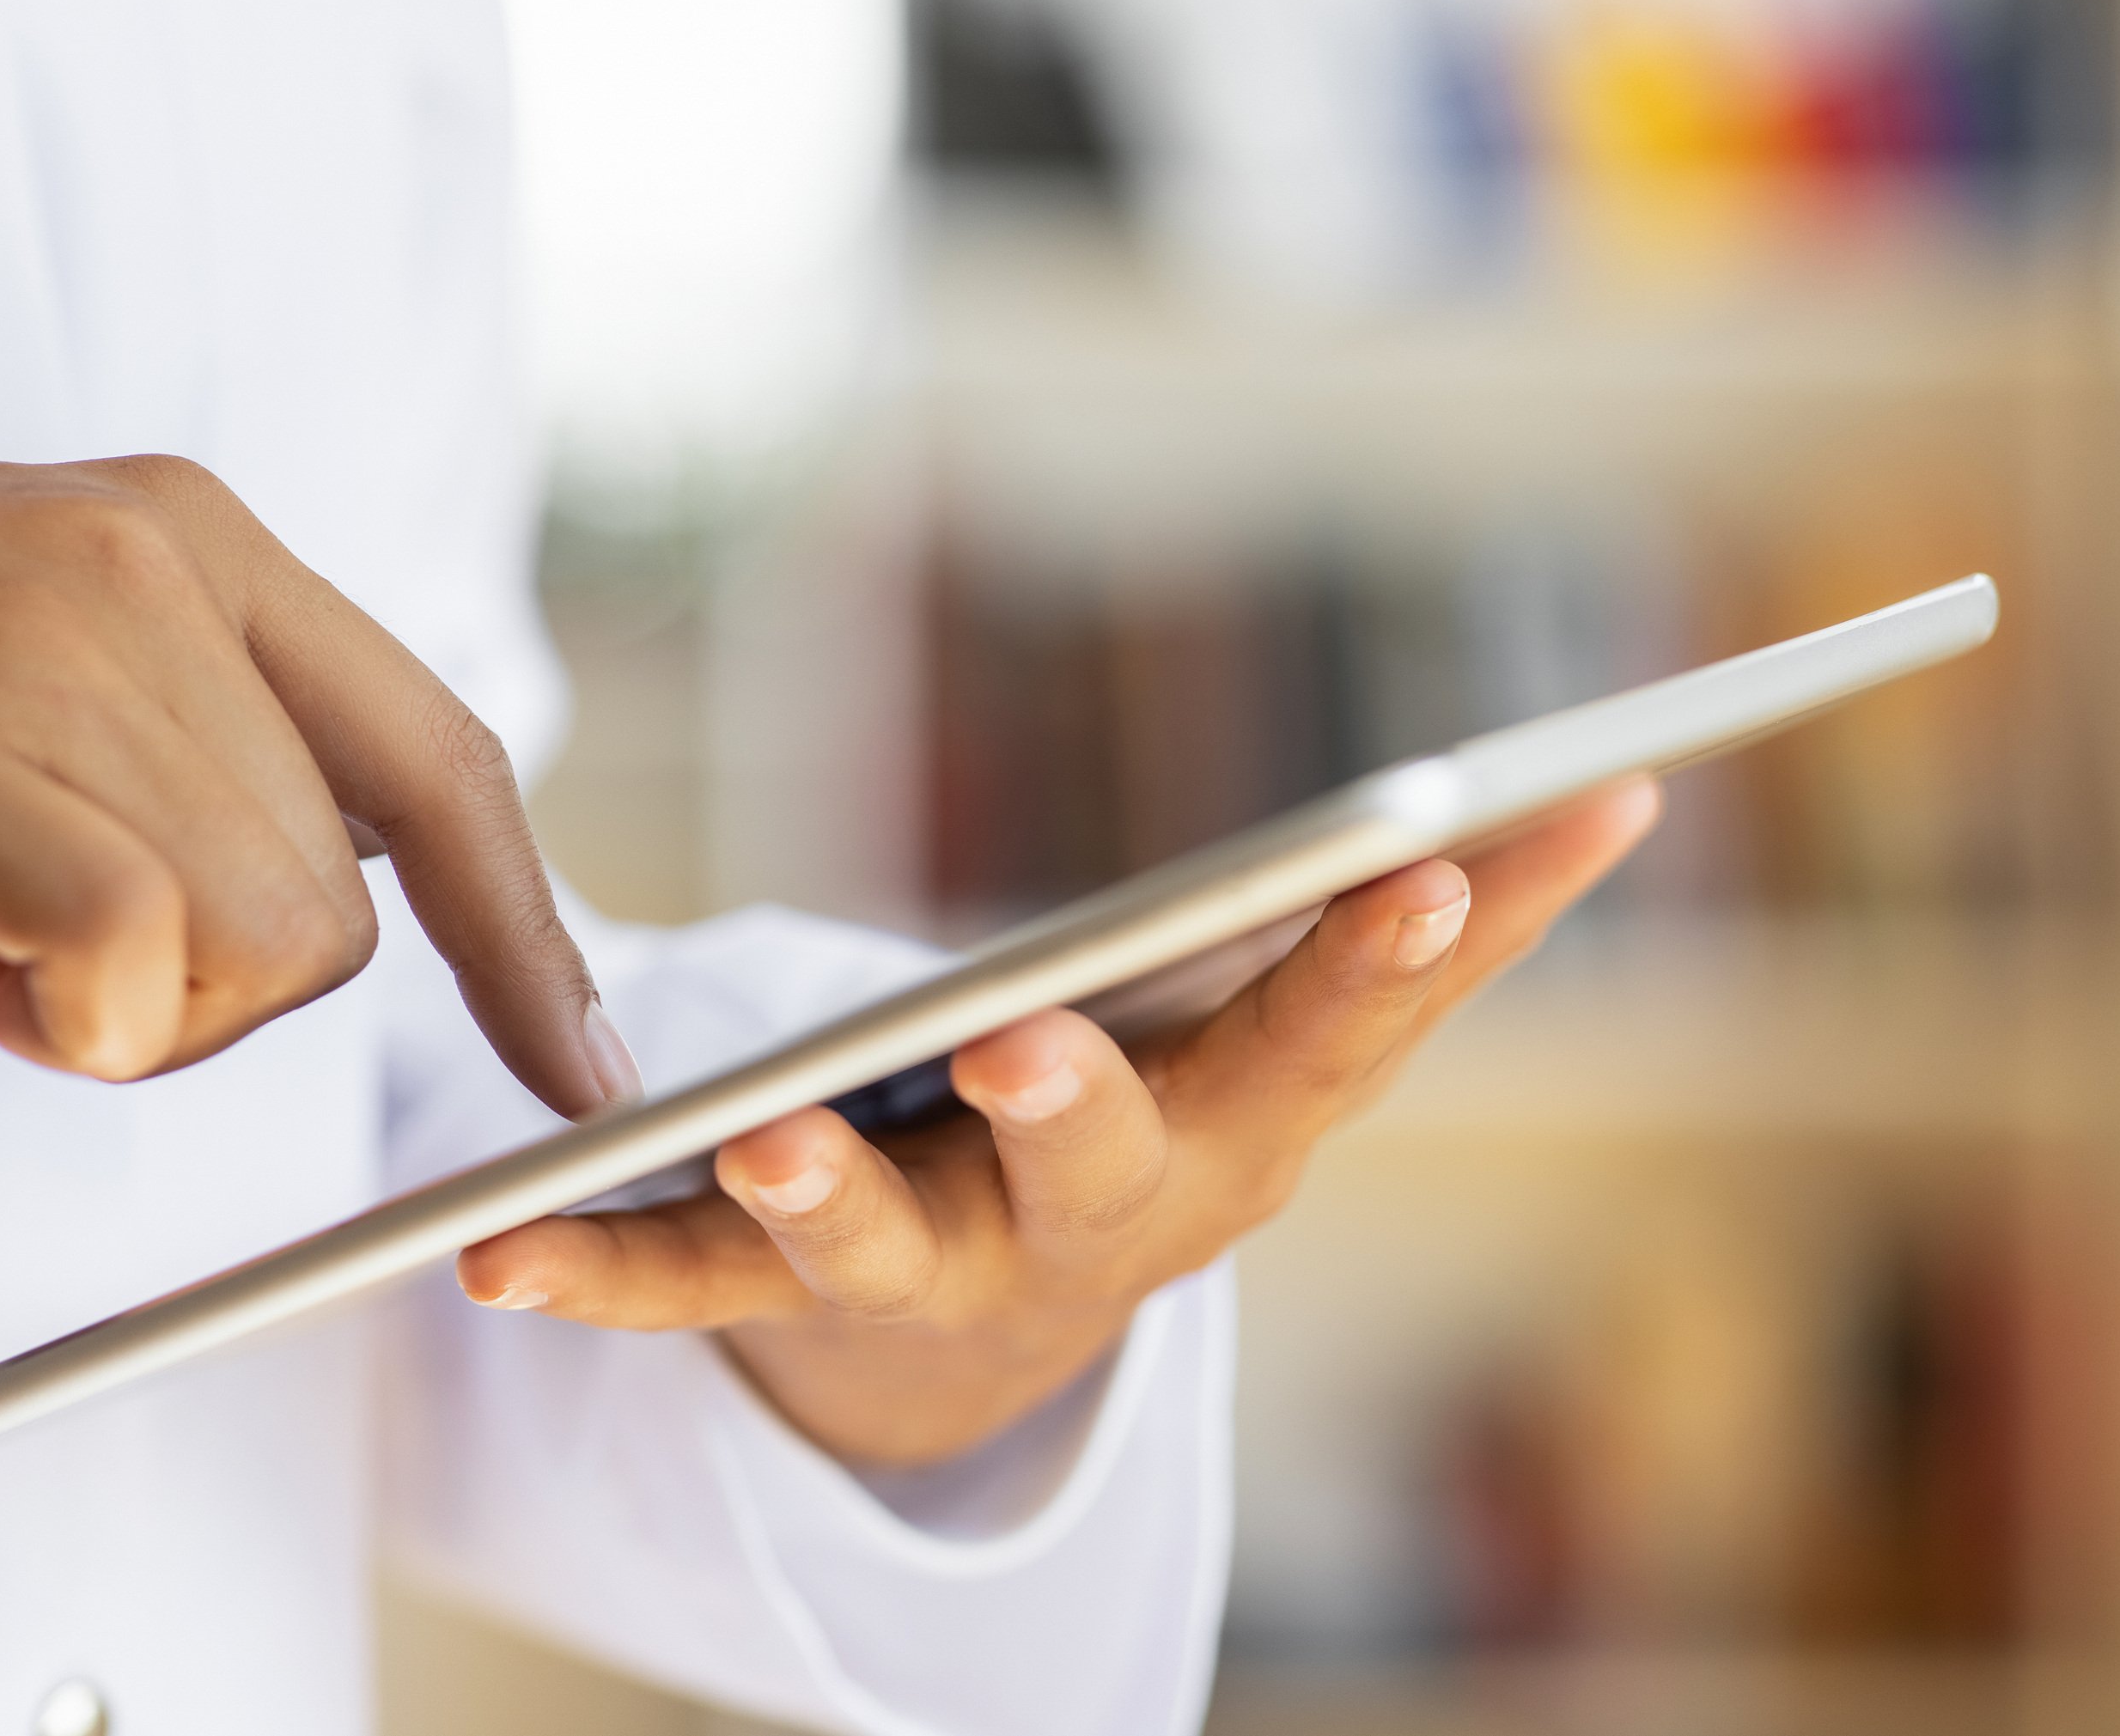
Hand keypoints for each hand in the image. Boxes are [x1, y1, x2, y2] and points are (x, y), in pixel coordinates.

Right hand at [0, 456, 627, 1101]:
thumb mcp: (30, 654)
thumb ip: (195, 735)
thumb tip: (338, 893)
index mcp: (193, 532)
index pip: (442, 754)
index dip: (526, 924)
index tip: (583, 1065)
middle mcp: (161, 563)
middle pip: (342, 900)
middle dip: (216, 993)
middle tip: (32, 964)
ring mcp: (67, 645)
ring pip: (261, 947)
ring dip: (123, 1015)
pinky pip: (140, 966)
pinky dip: (64, 1025)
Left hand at [455, 779, 1659, 1467]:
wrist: (1005, 1331)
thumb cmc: (1183, 1115)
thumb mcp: (1311, 1028)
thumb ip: (1454, 923)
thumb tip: (1624, 787)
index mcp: (1237, 1128)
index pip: (1329, 1032)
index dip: (1380, 952)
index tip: (1431, 848)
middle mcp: (1091, 1217)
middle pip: (1101, 1158)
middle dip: (1081, 1099)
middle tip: (1034, 1041)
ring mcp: (932, 1264)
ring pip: (885, 1242)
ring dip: (828, 1195)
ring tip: (773, 1137)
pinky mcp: (779, 1290)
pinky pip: (684, 1286)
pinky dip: (596, 1275)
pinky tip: (494, 1258)